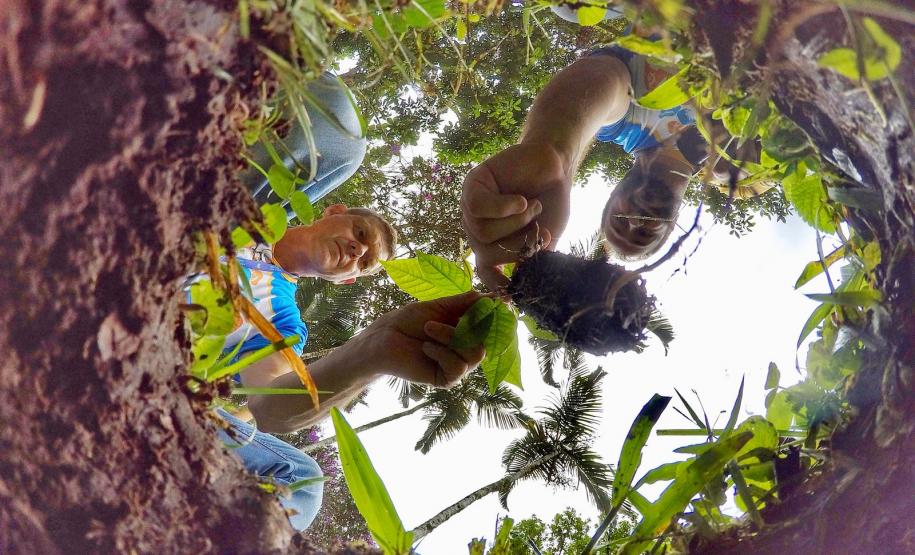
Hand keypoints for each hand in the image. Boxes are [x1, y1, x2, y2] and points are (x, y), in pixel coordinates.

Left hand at [359, 291, 485, 386]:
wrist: (383, 339)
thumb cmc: (407, 320)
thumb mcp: (438, 306)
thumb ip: (465, 302)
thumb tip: (492, 296)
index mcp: (465, 330)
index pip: (490, 327)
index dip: (493, 316)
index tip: (494, 302)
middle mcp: (465, 349)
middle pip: (487, 342)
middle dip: (466, 326)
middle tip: (438, 319)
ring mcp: (457, 365)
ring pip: (475, 354)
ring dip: (450, 337)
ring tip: (428, 329)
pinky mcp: (447, 379)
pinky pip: (458, 366)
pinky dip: (442, 353)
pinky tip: (425, 348)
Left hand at [461, 142, 571, 289]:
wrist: (554, 166)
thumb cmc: (550, 203)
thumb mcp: (545, 236)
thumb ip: (533, 256)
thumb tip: (522, 278)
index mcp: (492, 246)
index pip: (484, 271)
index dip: (495, 285)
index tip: (509, 298)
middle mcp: (477, 230)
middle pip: (486, 254)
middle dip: (517, 246)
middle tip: (540, 232)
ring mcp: (471, 208)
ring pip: (483, 232)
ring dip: (517, 222)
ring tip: (533, 207)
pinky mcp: (472, 185)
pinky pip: (479, 207)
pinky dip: (504, 207)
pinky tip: (521, 200)